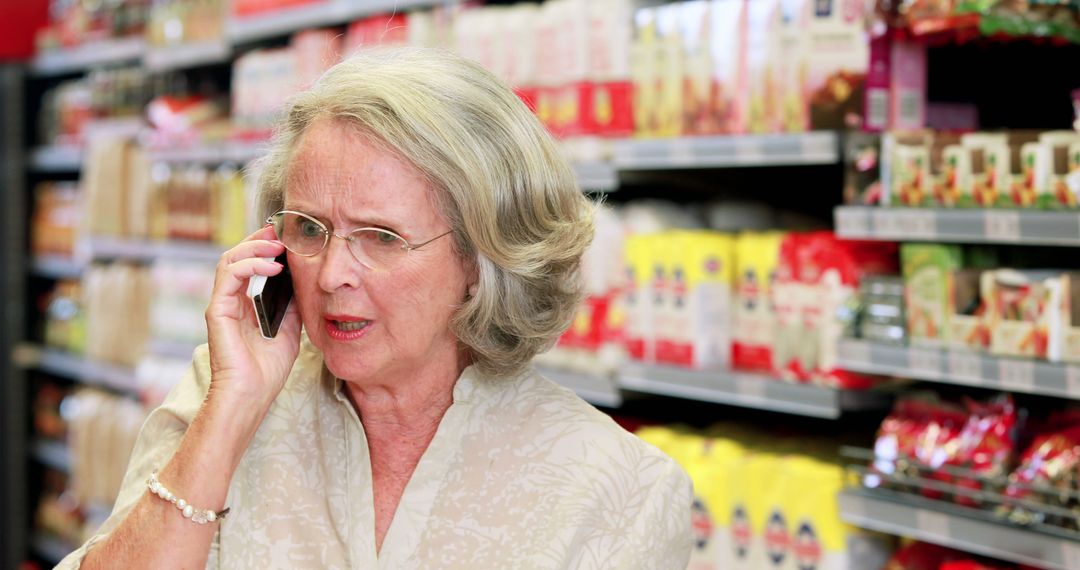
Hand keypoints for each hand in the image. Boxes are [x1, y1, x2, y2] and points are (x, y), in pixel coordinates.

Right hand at [205, 225, 301, 406]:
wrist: (252, 395)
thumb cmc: (268, 370)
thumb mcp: (290, 330)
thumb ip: (292, 306)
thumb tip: (304, 282)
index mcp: (245, 305)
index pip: (250, 264)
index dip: (264, 246)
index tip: (286, 235)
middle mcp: (231, 301)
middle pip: (237, 256)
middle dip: (258, 238)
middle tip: (281, 229)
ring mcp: (222, 304)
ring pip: (230, 260)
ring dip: (254, 246)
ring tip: (278, 244)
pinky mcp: (217, 311)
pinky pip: (229, 276)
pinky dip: (250, 265)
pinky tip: (272, 266)